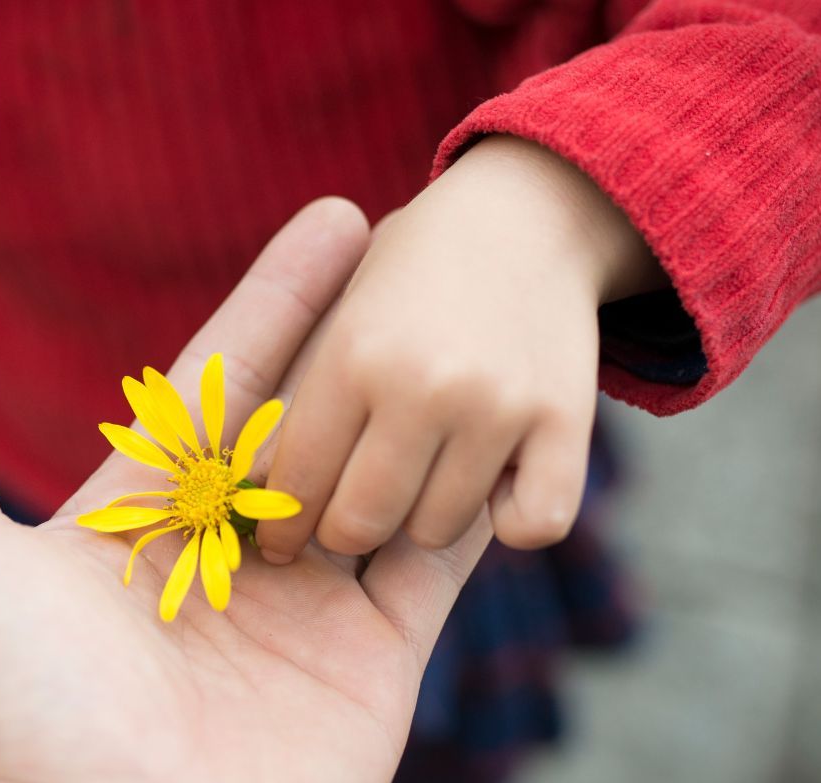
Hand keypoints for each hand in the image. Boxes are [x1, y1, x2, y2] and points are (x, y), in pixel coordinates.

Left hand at [0, 199, 490, 782]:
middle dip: (365, 334)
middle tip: (423, 244)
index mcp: (149, 516)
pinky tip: (509, 429)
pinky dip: (472, 503)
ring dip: (426, 403)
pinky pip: (436, 563)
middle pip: (317, 417)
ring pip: (382, 475)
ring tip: (475, 318)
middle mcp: (233, 554)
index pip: (229, 381)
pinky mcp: (374, 664)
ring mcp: (309, 608)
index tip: (334, 221)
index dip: (280, 298)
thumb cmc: (18, 709)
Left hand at [257, 136, 665, 560]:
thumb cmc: (414, 265)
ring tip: (421, 482)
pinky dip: (514, 519)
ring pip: (436, 528)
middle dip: (343, 530)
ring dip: (424, 519)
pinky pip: (534, 523)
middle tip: (347, 520)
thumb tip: (255, 483)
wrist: (532, 206)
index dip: (280, 519)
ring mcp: (497, 404)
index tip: (278, 538)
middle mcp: (420, 382)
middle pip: (358, 521)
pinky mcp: (565, 421)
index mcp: (350, 352)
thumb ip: (298, 393)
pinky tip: (495, 491)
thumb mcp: (345, 308)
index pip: (294, 478)